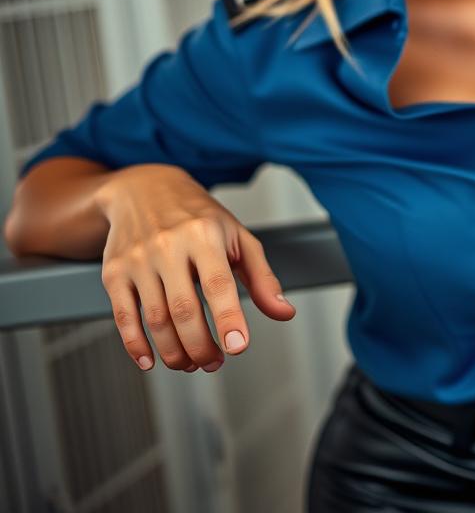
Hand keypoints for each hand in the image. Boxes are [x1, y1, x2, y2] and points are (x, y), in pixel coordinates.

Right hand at [95, 164, 294, 372]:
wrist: (144, 188)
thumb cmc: (198, 216)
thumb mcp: (237, 236)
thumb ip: (262, 277)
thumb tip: (283, 312)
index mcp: (204, 234)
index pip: (218, 283)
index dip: (228, 318)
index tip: (238, 346)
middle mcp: (168, 245)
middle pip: (184, 310)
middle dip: (201, 346)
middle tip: (214, 362)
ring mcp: (138, 259)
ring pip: (155, 319)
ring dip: (174, 352)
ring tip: (191, 362)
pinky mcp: (114, 272)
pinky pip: (123, 317)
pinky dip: (136, 346)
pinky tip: (150, 360)